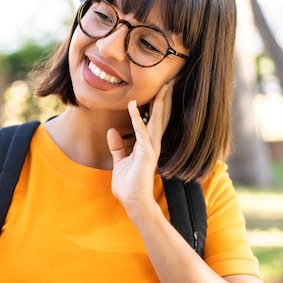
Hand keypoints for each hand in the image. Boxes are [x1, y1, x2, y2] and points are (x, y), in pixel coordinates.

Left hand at [107, 81, 173, 215]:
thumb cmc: (128, 185)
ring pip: (157, 120)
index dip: (158, 104)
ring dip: (159, 102)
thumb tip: (111, 131)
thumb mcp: (120, 161)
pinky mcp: (145, 154)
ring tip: (164, 85)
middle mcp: (153, 144)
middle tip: (170, 79)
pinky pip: (141, 132)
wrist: (133, 202)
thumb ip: (117, 146)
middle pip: (161, 116)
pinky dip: (137, 118)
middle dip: (165, 98)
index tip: (162, 88)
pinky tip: (134, 105)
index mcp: (148, 144)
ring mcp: (151, 149)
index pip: (155, 120)